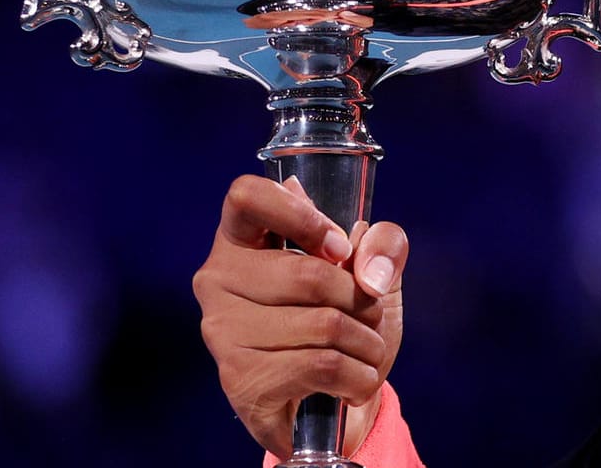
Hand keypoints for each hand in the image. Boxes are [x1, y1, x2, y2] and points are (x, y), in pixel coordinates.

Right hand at [193, 174, 408, 458]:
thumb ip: (383, 245)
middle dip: (361, 300)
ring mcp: (222, 332)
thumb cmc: (345, 323)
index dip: (302, 215)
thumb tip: (368, 270)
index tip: (339, 248)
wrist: (334, 405)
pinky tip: (353, 383)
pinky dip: (359, 376)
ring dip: (367, 343)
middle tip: (368, 318)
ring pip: (323, 324)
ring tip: (365, 353)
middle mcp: (217, 280)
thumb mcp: (374, 272)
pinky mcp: (239, 380)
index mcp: (241, 239)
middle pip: (309, 273)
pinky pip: (322, 366)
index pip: (247, 196)